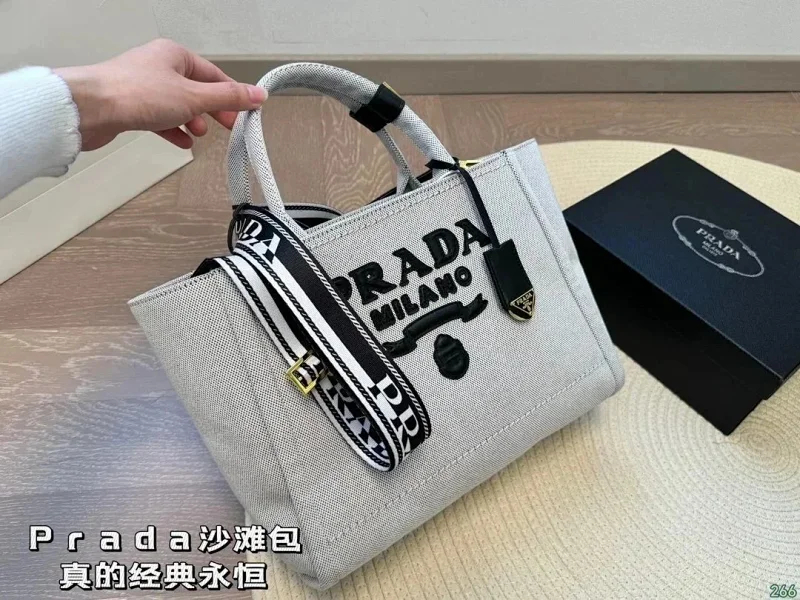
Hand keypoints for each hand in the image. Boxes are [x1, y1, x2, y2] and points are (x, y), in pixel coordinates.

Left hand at [54, 39, 265, 150]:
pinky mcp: (130, 106)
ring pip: (177, 104)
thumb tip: (257, 94)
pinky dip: (173, 129)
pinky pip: (159, 117)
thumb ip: (228, 98)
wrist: (90, 109)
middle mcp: (158, 66)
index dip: (233, 95)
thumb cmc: (136, 94)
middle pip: (196, 90)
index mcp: (175, 55)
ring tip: (200, 134)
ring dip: (192, 120)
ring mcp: (142, 86)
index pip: (214, 76)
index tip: (247, 112)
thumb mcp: (194, 97)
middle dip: (213, 110)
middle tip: (228, 126)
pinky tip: (181, 142)